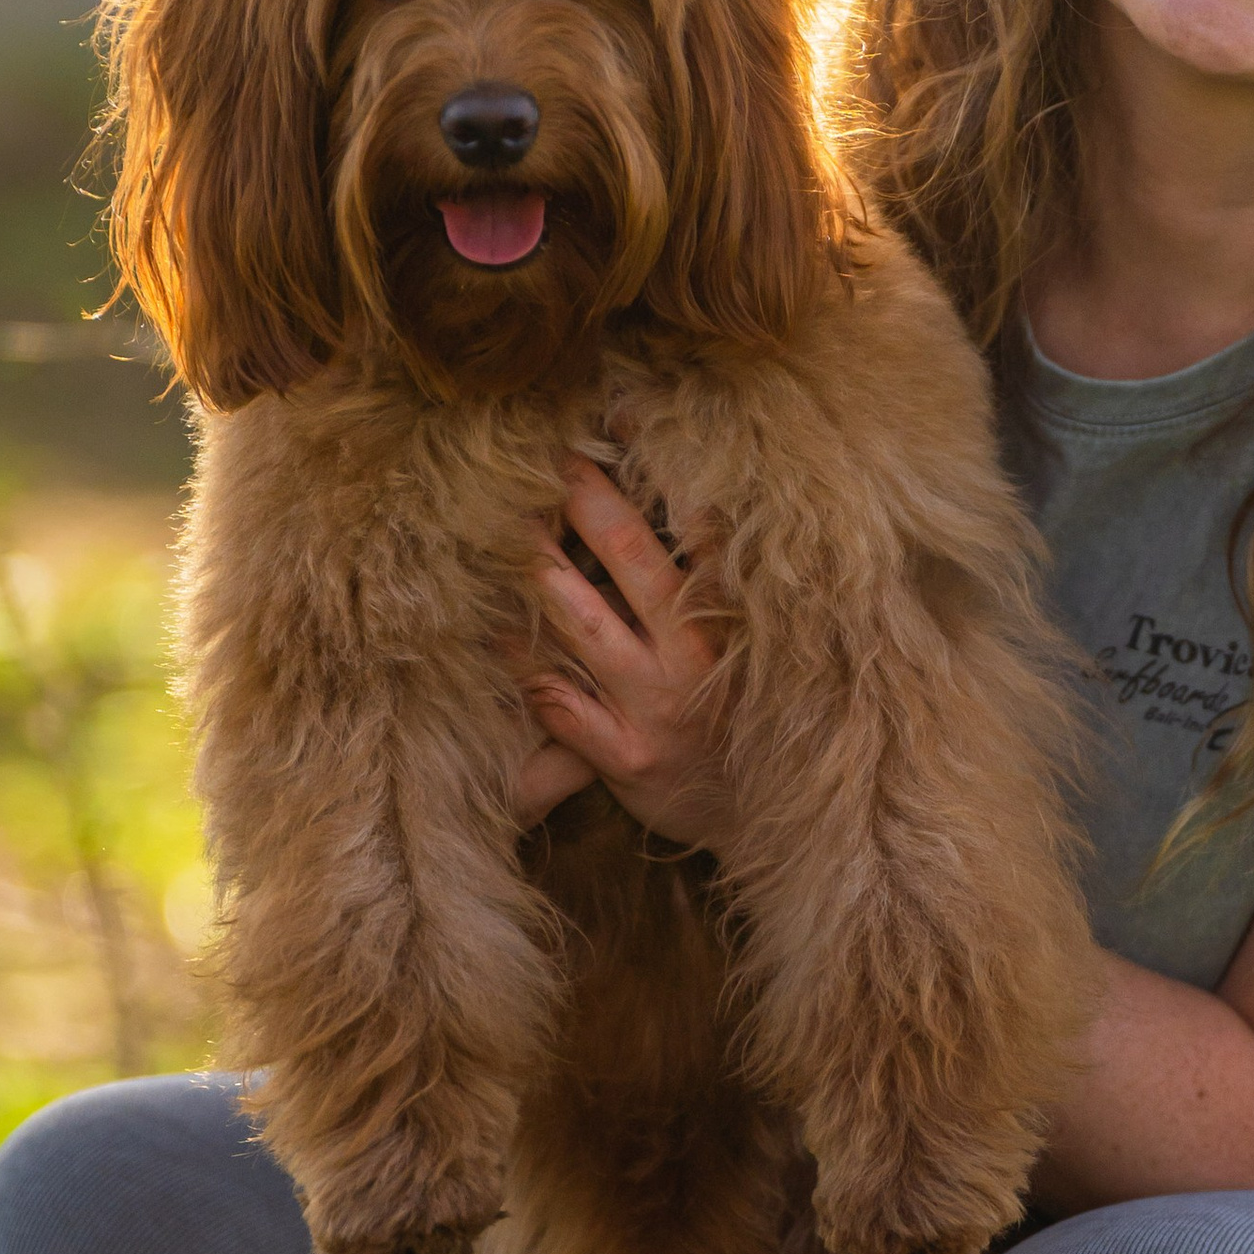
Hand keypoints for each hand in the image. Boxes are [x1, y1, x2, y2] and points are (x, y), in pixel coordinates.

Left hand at [513, 456, 734, 848]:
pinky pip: (557, 700)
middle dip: (581, 499)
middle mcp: (693, 657)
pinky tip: (489, 629)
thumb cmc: (746, 718)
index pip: (693, 531)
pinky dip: (521, 663)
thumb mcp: (752, 651)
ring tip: (497, 527)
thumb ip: (720, 589)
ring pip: (580, 624)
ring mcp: (655, 708)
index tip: (612, 433)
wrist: (764, 820)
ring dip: (534, 570)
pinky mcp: (624, 757)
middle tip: (543, 456)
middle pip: (628, 557)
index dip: (650, 479)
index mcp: (730, 622)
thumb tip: (690, 509)